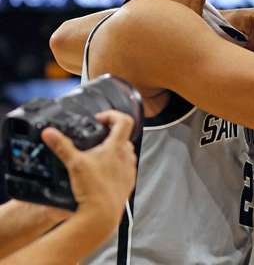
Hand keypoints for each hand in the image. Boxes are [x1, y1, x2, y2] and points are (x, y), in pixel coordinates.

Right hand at [42, 110, 136, 228]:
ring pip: (125, 153)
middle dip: (110, 134)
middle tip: (97, 136)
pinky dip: (116, 166)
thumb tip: (49, 132)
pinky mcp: (128, 182)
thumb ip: (61, 146)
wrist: (102, 214)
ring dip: (114, 150)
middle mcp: (127, 157)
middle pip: (124, 137)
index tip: (100, 119)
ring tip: (98, 155)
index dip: (112, 115)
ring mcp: (129, 170)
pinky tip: (102, 173)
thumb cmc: (92, 189)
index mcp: (117, 147)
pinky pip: (125, 169)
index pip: (124, 120)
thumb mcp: (74, 163)